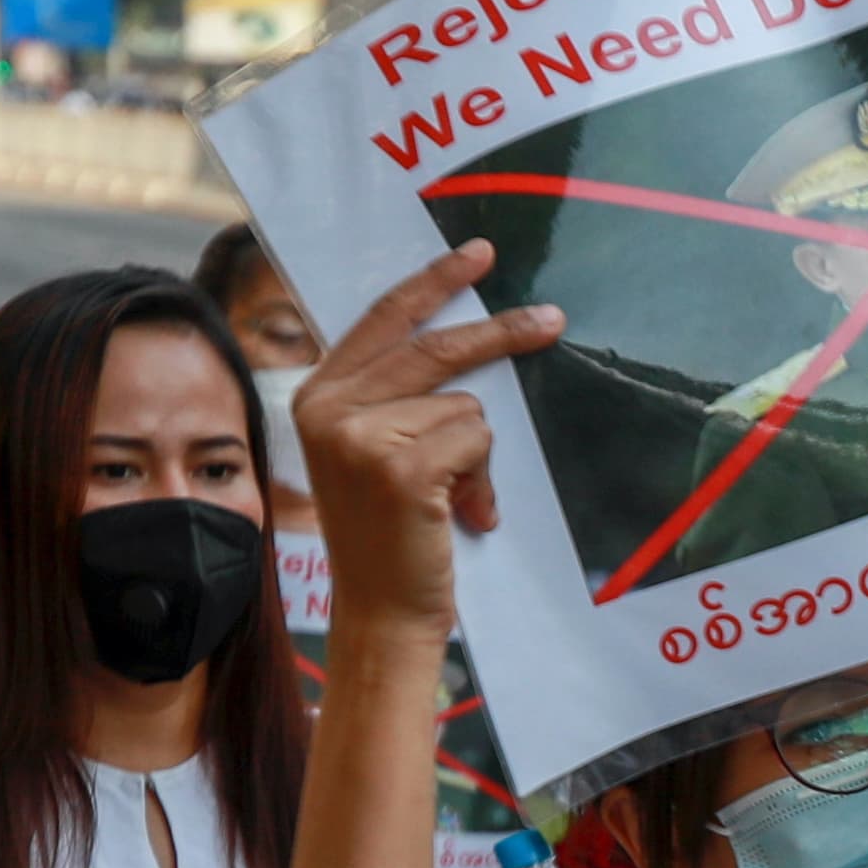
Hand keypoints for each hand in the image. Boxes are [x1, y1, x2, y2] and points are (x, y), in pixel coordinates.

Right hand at [293, 242, 565, 638]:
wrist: (381, 613)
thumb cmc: (390, 536)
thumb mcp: (373, 453)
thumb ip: (396, 397)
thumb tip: (466, 336)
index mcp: (317, 396)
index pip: (384, 319)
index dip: (434, 283)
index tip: (478, 254)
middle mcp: (328, 408)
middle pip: (433, 347)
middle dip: (500, 332)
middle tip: (550, 320)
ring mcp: (360, 436)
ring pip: (464, 403)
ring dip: (476, 455)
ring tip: (453, 500)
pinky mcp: (398, 466)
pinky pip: (475, 438)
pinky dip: (482, 479)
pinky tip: (460, 514)